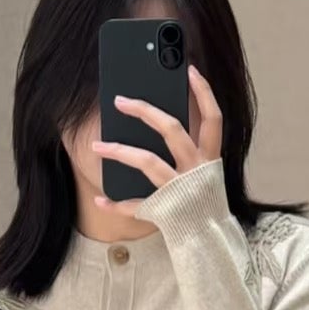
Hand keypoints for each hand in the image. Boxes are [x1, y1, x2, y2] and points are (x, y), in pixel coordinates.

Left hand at [91, 64, 222, 214]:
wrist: (209, 240)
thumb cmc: (202, 200)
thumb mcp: (204, 170)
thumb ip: (190, 146)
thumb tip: (161, 117)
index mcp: (210, 157)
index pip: (213, 118)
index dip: (203, 92)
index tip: (189, 69)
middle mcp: (196, 169)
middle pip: (172, 130)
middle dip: (145, 110)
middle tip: (120, 100)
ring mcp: (179, 189)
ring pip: (147, 161)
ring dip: (118, 150)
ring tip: (96, 144)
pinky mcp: (165, 209)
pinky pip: (135, 205)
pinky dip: (115, 203)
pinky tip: (100, 198)